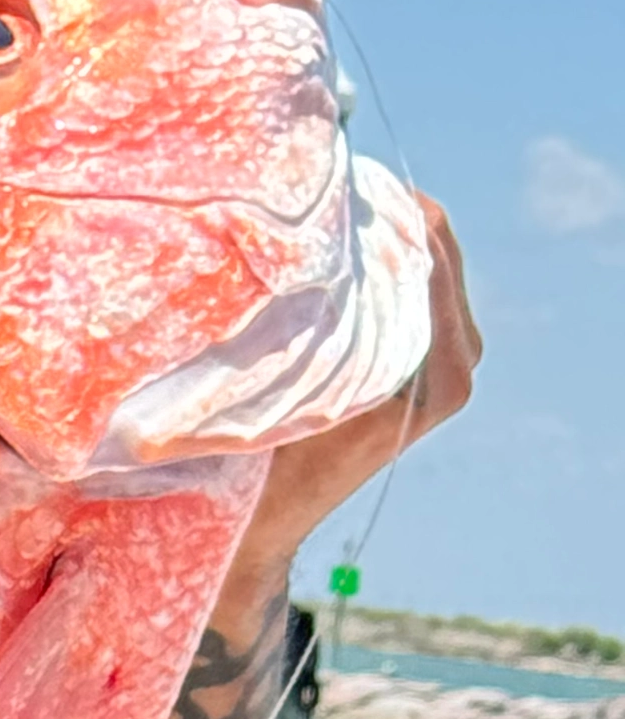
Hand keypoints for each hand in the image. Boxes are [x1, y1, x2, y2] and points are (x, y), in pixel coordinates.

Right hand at [212, 196, 481, 639]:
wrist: (260, 530)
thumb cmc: (262, 476)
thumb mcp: (282, 395)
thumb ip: (310, 332)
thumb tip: (314, 246)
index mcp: (435, 377)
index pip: (426, 256)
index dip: (378, 212)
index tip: (328, 187)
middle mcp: (457, 365)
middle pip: (434, 247)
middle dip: (383, 215)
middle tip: (323, 188)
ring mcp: (448, 361)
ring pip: (427, 260)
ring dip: (380, 234)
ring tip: (325, 213)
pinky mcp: (428, 360)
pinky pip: (416, 282)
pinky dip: (382, 259)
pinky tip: (335, 248)